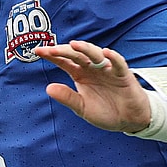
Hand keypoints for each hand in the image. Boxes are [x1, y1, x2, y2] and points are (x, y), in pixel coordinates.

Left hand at [33, 40, 151, 132]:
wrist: (128, 120)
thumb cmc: (105, 111)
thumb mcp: (82, 108)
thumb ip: (67, 97)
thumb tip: (48, 88)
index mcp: (80, 74)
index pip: (64, 61)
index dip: (52, 55)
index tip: (38, 51)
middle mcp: (93, 68)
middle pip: (77, 55)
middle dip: (64, 51)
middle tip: (51, 49)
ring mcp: (108, 69)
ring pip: (96, 54)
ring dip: (85, 49)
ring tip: (74, 45)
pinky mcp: (123, 75)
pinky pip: (118, 63)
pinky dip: (113, 57)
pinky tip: (106, 53)